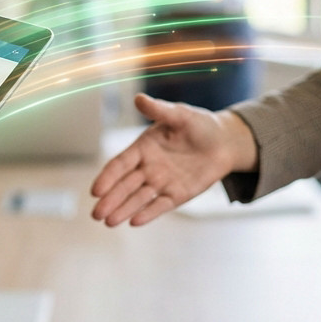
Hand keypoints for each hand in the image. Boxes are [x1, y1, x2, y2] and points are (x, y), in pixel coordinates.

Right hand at [90, 94, 256, 226]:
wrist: (224, 141)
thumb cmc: (199, 124)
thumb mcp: (179, 114)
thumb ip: (159, 110)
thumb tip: (139, 98)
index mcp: (142, 148)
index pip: (120, 165)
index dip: (107, 177)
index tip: (96, 191)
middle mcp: (147, 168)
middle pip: (125, 186)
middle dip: (110, 200)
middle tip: (96, 214)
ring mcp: (161, 183)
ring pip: (139, 199)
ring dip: (124, 210)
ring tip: (109, 222)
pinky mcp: (177, 195)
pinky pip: (160, 205)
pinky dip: (149, 213)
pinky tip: (135, 221)